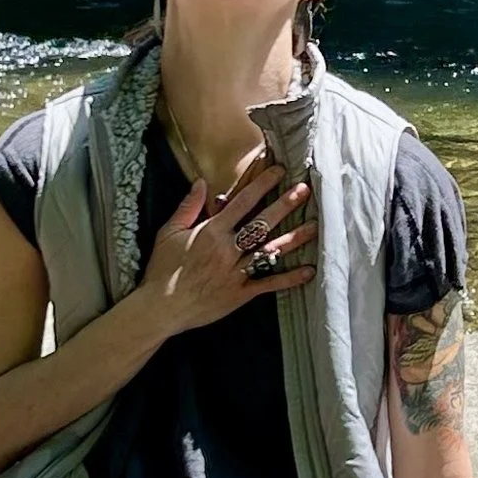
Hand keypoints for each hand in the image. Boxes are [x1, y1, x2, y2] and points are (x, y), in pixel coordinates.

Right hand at [142, 160, 314, 333]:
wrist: (161, 307)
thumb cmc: (163, 269)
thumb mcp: (168, 233)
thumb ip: (188, 207)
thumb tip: (201, 182)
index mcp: (212, 231)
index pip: (242, 202)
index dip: (262, 184)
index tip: (278, 170)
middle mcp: (228, 249)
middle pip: (262, 223)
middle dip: (285, 205)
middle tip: (305, 191)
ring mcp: (236, 272)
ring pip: (270, 251)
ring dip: (294, 238)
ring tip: (316, 227)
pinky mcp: (240, 293)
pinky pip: (269, 284)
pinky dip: (289, 278)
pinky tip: (308, 271)